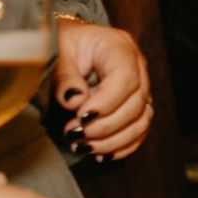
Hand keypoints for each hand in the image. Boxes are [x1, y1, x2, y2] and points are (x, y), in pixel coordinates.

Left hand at [55, 20, 152, 160]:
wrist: (65, 45)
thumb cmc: (59, 44)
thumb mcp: (55, 52)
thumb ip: (64, 76)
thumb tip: (75, 101)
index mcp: (118, 46)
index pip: (126, 77)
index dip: (107, 102)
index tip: (80, 117)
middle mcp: (136, 65)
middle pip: (137, 102)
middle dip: (105, 125)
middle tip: (74, 134)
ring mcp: (140, 86)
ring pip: (142, 120)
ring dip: (113, 140)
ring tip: (83, 146)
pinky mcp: (135, 104)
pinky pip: (139, 130)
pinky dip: (122, 146)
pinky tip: (100, 153)